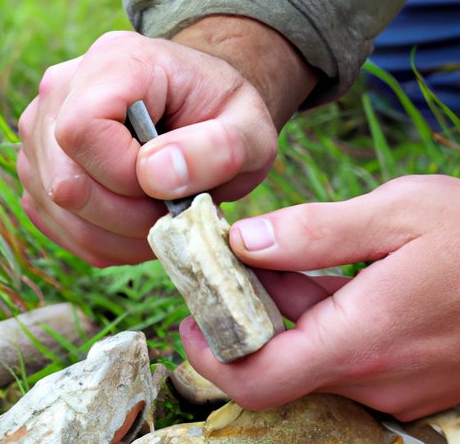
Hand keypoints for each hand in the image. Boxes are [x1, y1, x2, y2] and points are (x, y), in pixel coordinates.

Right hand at [18, 18, 316, 264]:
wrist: (199, 107)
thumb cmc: (223, 115)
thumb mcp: (250, 129)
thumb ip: (219, 148)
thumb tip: (155, 177)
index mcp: (115, 63)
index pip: (84, 131)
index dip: (126, 176)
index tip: (171, 186)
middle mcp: (63, 88)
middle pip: (65, 182)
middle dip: (127, 217)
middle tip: (172, 210)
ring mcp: (42, 126)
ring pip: (55, 209)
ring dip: (115, 234)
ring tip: (158, 218)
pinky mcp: (38, 163)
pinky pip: (53, 221)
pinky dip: (99, 238)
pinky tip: (133, 224)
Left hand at [181, 175, 459, 419]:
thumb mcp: (396, 215)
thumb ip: (315, 232)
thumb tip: (245, 241)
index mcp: (364, 339)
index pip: (262, 377)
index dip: (213, 356)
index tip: (190, 319)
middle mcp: (374, 374)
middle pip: (278, 358)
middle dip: (244, 313)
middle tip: (224, 260)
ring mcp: (391, 378)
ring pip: (308, 349)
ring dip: (280, 306)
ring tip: (265, 253)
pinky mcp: (402, 369)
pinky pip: (339, 346)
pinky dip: (314, 311)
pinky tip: (310, 269)